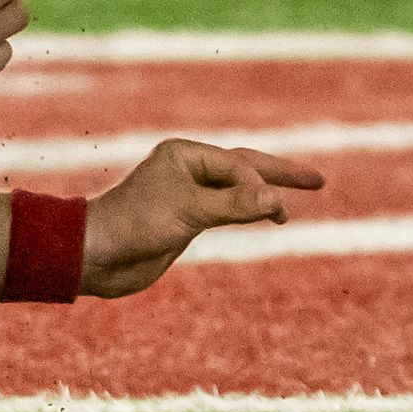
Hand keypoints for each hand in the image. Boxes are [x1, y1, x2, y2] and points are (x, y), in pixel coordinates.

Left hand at [80, 140, 326, 295]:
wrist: (93, 255)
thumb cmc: (133, 224)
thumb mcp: (187, 212)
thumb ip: (234, 205)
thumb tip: (275, 201)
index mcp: (186, 155)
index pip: (237, 166)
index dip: (260, 187)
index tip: (275, 213)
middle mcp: (189, 170)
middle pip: (245, 168)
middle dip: (281, 175)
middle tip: (319, 180)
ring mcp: (188, 195)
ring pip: (238, 191)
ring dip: (265, 197)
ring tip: (291, 208)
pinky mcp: (186, 220)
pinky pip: (227, 211)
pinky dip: (248, 214)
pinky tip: (265, 219)